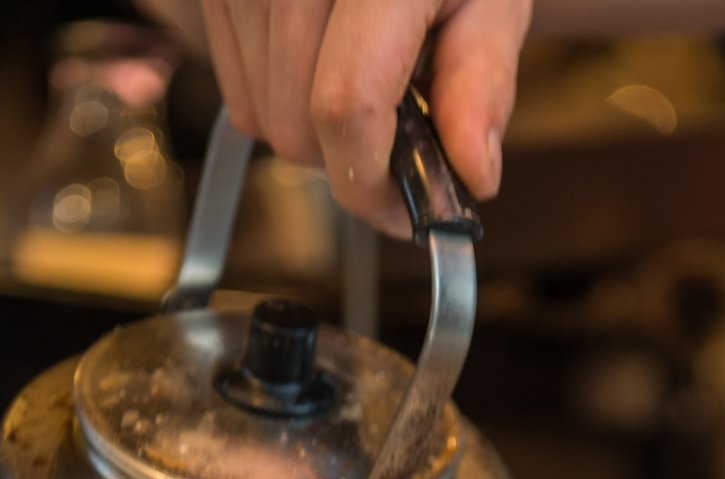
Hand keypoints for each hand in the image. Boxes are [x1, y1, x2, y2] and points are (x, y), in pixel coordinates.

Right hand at [140, 0, 531, 234]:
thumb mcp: (491, 1)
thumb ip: (483, 85)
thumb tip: (473, 176)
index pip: (345, 107)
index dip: (372, 183)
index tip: (407, 212)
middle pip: (293, 125)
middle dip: (347, 162)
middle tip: (396, 146)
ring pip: (256, 113)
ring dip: (311, 132)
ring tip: (363, 90)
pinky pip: (233, 84)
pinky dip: (279, 97)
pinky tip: (322, 65)